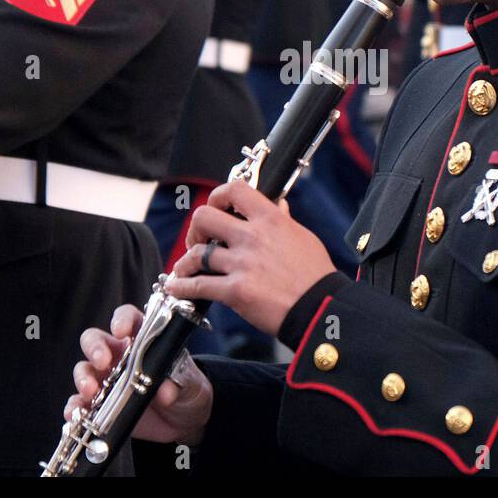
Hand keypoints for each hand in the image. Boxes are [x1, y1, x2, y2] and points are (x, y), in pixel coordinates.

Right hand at [66, 304, 212, 444]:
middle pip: (95, 340)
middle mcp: (119, 355)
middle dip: (95, 348)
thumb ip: (178, 382)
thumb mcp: (188, 381)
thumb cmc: (186, 388)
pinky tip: (75, 414)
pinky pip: (81, 403)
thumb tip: (166, 391)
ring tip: (91, 391)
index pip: (127, 318)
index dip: (122, 320)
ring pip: (84, 370)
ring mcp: (107, 379)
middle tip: (103, 361)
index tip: (121, 330)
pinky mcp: (101, 405)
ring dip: (84, 378)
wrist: (186, 419)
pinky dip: (75, 407)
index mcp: (142, 340)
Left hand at [167, 180, 335, 335]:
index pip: (235, 190)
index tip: (217, 207)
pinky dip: (182, 287)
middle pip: (204, 217)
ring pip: (196, 254)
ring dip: (185, 263)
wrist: (320, 308)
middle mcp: (252, 237)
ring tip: (184, 269)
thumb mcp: (303, 237)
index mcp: (270, 219)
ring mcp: (242, 264)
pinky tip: (176, 287)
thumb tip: (278, 206)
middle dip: (195, 229)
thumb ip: (284, 220)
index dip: (218, 195)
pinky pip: (198, 286)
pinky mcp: (235, 291)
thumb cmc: (316, 275)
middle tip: (199, 241)